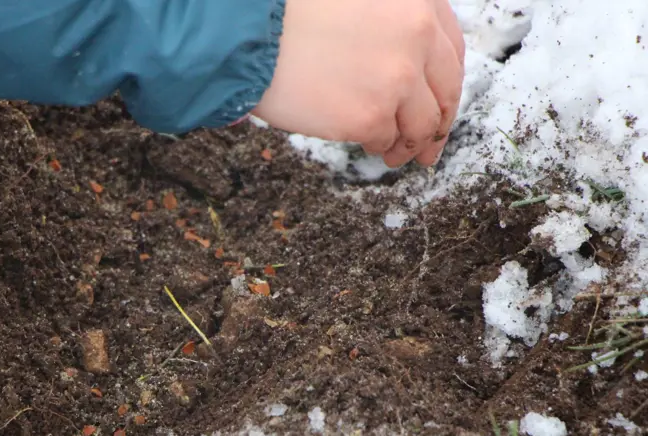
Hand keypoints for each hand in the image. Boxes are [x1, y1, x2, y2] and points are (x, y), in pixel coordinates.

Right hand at [252, 0, 465, 167]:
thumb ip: (387, 20)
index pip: (451, 49)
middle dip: (439, 122)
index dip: (446, 81)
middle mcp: (417, 36)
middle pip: (445, 90)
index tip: (441, 100)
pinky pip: (385, 140)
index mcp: (417, 0)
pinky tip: (374, 149)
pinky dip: (381, 147)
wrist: (249, 31)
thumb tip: (402, 62)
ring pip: (421, 124)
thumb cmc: (287, 9)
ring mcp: (396, 79)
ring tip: (399, 155)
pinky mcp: (370, 116)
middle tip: (431, 142)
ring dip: (412, 144)